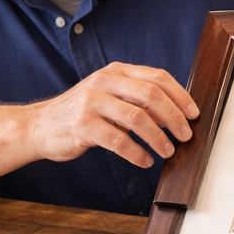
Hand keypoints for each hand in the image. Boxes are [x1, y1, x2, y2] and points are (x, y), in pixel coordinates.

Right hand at [28, 62, 198, 167]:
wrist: (39, 126)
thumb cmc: (82, 114)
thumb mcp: (109, 97)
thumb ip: (136, 99)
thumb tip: (175, 114)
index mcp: (116, 72)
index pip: (157, 77)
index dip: (180, 95)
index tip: (193, 114)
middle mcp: (104, 82)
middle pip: (151, 95)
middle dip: (174, 117)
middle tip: (185, 135)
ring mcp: (92, 103)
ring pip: (137, 118)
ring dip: (158, 138)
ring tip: (167, 151)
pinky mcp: (83, 126)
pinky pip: (119, 141)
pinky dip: (137, 153)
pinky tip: (145, 161)